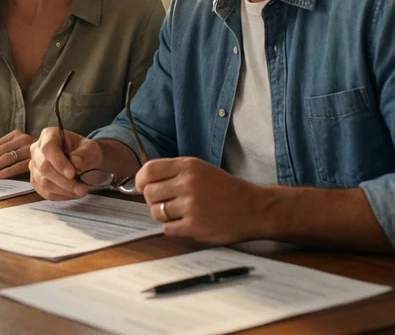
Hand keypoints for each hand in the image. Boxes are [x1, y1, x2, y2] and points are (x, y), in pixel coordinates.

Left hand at [0, 130, 35, 179]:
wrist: (61, 153)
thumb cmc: (36, 155)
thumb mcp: (19, 151)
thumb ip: (5, 155)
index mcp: (15, 135)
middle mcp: (22, 139)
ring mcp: (29, 148)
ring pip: (6, 158)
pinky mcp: (36, 158)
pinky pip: (18, 165)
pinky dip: (7, 171)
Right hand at [29, 126, 102, 200]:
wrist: (85, 161)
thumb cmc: (85, 152)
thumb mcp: (90, 148)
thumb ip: (84, 154)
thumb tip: (75, 163)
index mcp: (49, 135)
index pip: (48, 148)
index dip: (59, 162)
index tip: (72, 174)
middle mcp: (37, 150)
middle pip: (44, 168)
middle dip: (64, 181)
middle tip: (81, 188)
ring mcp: (34, 166)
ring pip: (44, 182)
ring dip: (64, 190)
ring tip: (80, 191)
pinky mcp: (36, 181)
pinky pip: (45, 192)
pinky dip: (60, 196)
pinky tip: (72, 193)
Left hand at [136, 157, 264, 243]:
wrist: (254, 208)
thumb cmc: (227, 190)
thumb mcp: (202, 169)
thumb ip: (175, 172)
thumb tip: (144, 182)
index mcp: (189, 166)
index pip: (149, 169)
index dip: (140, 179)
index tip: (142, 186)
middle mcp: (188, 184)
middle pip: (149, 192)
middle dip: (153, 199)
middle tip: (166, 202)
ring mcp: (191, 206)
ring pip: (156, 212)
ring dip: (163, 215)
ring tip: (179, 213)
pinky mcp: (194, 226)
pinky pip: (167, 229)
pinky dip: (173, 228)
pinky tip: (186, 223)